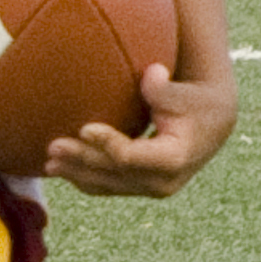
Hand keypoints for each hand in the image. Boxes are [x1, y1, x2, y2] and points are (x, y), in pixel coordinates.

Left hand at [44, 61, 236, 198]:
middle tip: (53, 146)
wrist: (211, 126)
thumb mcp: (183, 92)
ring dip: (76, 174)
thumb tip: (152, 72)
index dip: (107, 143)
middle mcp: (163, 182)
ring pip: (107, 185)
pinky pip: (107, 187)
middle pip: (114, 173)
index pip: (133, 156)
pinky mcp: (140, 188)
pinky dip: (84, 178)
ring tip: (49, 163)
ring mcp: (151, 189)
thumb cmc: (195, 102)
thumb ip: (163, 87)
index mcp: (174, 158)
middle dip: (82, 160)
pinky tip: (62, 170)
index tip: (84, 127)